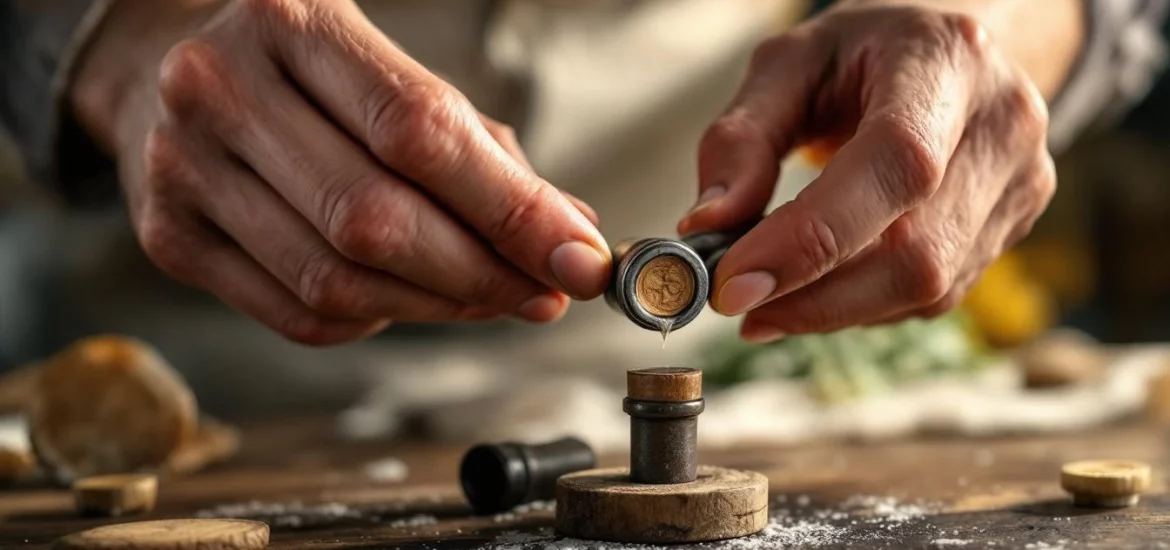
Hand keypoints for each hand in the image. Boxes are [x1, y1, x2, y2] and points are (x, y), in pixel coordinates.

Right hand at [72, 0, 609, 344]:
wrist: (164, 69)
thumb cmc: (308, 74)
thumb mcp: (391, 73)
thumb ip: (480, 150)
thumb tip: (568, 237)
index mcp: (292, 23)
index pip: (418, 131)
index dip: (509, 207)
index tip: (576, 255)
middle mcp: (221, 87)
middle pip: (373, 220)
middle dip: (480, 273)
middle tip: (542, 292)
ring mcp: (183, 166)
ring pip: (336, 282)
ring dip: (436, 306)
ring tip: (486, 296)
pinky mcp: (169, 237)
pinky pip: (297, 313)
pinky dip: (372, 319)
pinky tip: (403, 296)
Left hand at [677, 1, 1056, 341]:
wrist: (951, 55)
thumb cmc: (862, 54)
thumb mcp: (787, 65)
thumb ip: (741, 139)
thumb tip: (707, 226)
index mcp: (947, 60)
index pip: (894, 165)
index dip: (813, 237)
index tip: (735, 284)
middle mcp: (1002, 125)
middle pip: (918, 251)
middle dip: (814, 297)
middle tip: (737, 304)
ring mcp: (1020, 183)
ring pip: (927, 289)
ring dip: (832, 310)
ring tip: (767, 298)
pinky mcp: (1014, 229)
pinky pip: (934, 296)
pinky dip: (863, 306)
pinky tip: (820, 289)